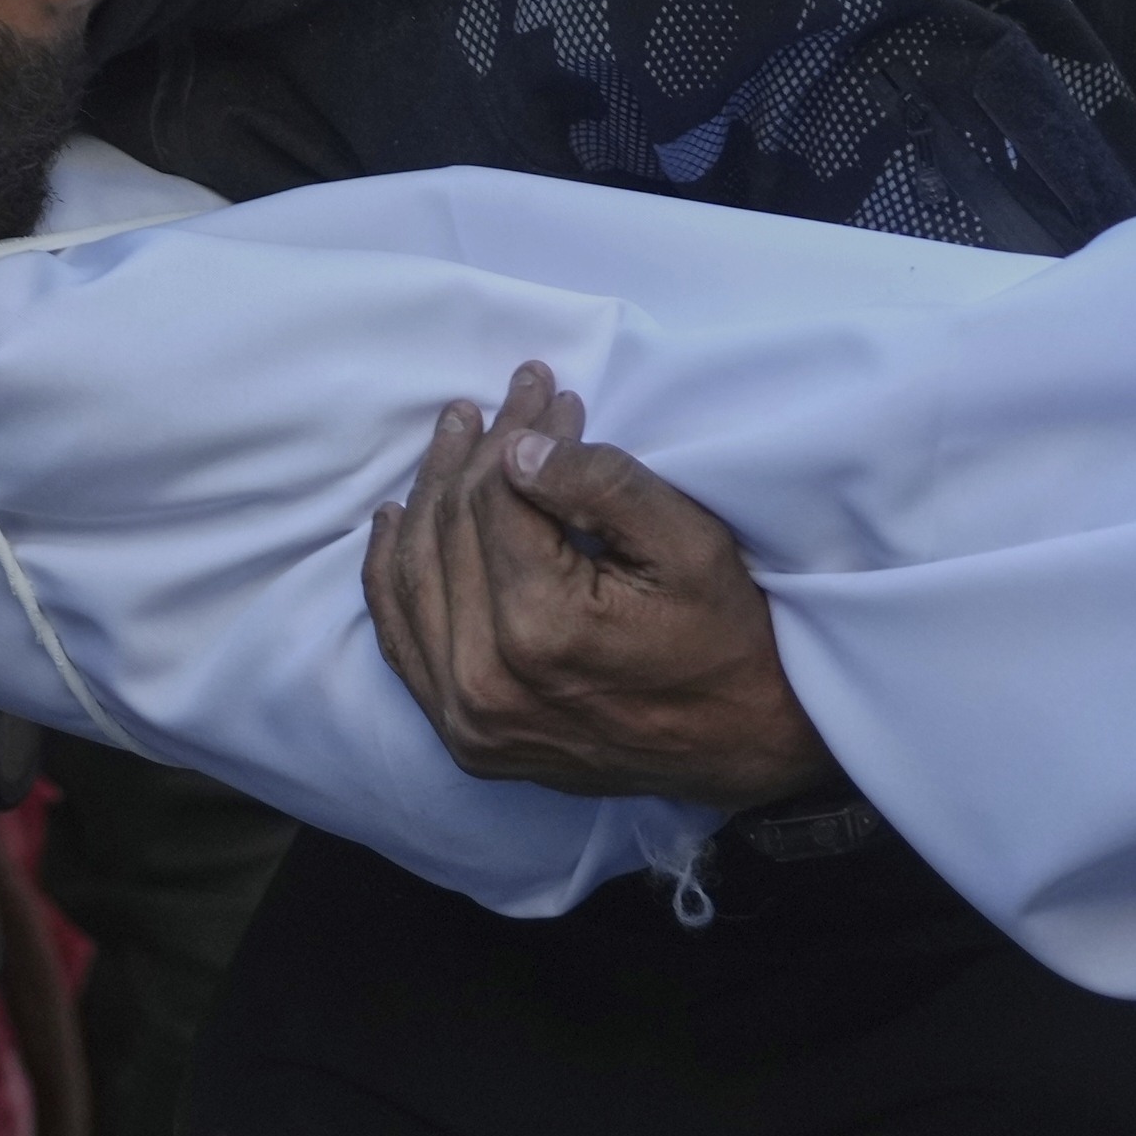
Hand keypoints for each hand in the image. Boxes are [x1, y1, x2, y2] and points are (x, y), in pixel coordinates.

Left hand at [359, 366, 838, 810]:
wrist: (742, 745)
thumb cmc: (726, 637)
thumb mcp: (690, 544)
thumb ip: (603, 485)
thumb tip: (516, 447)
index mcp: (542, 628)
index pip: (496, 497)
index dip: (518, 431)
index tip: (547, 390)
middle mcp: (486, 681)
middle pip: (451, 531)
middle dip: (477, 452)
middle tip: (501, 398)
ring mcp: (467, 718)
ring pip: (416, 577)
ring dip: (429, 496)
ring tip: (454, 435)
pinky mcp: (463, 737)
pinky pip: (402, 641)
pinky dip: (394, 576)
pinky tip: (396, 522)